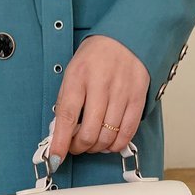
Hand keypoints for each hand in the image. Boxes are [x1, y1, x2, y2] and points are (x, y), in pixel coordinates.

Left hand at [49, 34, 149, 165]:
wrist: (126, 37)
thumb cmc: (96, 57)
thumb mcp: (72, 73)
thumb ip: (66, 103)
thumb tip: (60, 134)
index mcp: (78, 77)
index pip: (67, 117)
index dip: (61, 142)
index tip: (56, 157)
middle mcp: (101, 85)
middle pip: (89, 132)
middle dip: (80, 147)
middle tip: (76, 146)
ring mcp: (122, 92)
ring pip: (108, 136)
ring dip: (97, 147)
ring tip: (92, 143)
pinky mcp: (138, 98)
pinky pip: (128, 132)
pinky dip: (116, 144)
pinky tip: (109, 142)